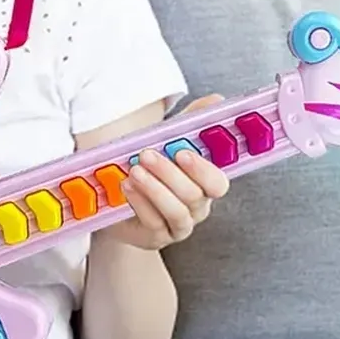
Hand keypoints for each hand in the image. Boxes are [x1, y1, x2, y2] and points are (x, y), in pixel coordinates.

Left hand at [105, 95, 230, 250]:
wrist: (121, 200)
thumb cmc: (152, 169)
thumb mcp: (168, 141)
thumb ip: (191, 122)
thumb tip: (216, 100)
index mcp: (205, 185)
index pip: (218, 183)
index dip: (204, 170)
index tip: (183, 152)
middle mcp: (197, 208)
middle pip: (194, 196)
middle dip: (170, 174)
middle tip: (147, 155)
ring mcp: (178, 226)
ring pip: (176, 212)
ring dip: (155, 189)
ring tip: (135, 171)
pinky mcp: (156, 238)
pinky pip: (153, 223)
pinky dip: (140, 203)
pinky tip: (126, 186)